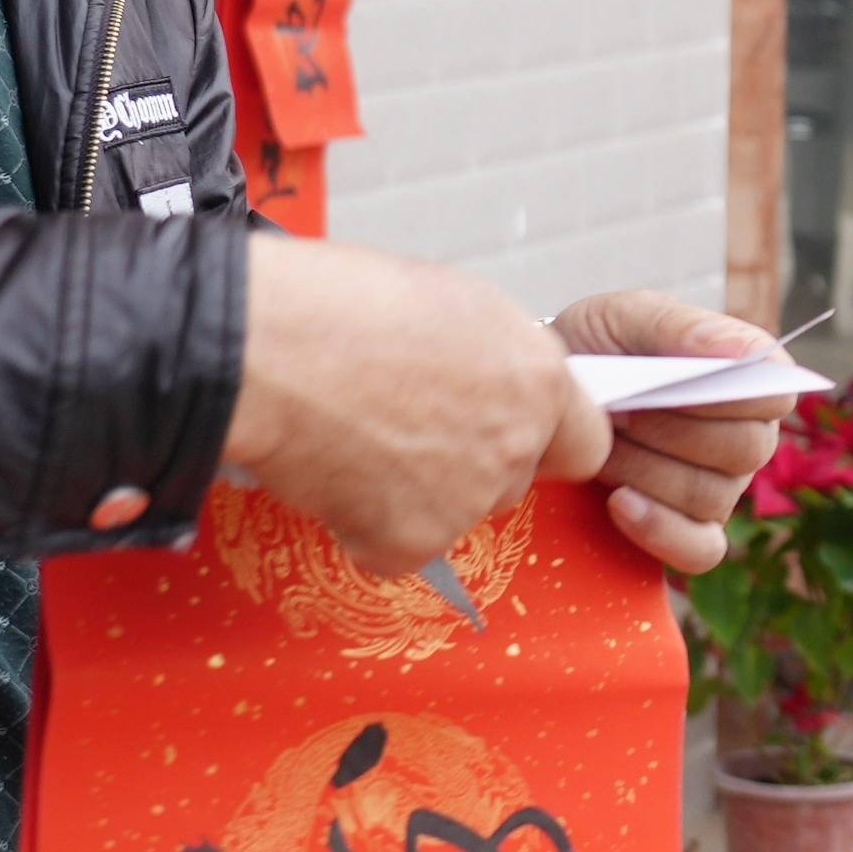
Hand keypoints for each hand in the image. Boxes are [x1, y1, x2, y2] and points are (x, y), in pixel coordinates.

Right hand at [225, 235, 609, 578]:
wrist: (267, 347)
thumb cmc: (339, 306)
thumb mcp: (450, 305)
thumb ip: (493, 359)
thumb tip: (491, 382)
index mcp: (536, 376)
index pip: (585, 440)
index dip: (544, 438)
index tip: (508, 431)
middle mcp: (515, 444)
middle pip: (514, 480)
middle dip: (471, 466)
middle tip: (407, 428)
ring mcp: (465, 500)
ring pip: (455, 514)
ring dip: (416, 494)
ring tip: (357, 438)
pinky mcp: (409, 542)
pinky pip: (394, 546)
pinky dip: (363, 523)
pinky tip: (332, 471)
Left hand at [548, 288, 788, 576]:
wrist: (544, 396)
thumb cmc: (596, 350)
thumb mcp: (626, 318)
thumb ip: (682, 327)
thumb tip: (742, 355)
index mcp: (751, 381)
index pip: (776, 396)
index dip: (730, 393)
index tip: (673, 380)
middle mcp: (749, 439)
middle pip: (745, 451)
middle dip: (671, 430)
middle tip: (619, 412)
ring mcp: (723, 491)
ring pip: (711, 497)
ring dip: (646, 470)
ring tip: (603, 447)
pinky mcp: (691, 535)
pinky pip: (699, 551)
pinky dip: (659, 530)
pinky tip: (618, 502)